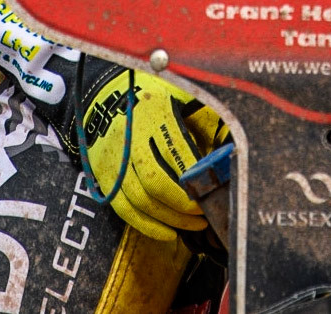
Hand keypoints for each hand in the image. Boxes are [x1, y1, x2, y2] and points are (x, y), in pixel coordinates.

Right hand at [81, 67, 226, 240]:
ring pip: (140, 200)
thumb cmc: (155, 101)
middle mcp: (129, 137)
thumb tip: (225, 153)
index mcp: (152, 113)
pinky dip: (148, 226)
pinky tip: (169, 232)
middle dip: (183, 204)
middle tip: (203, 213)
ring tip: (193, 225)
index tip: (212, 190)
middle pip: (155, 181)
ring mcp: (114, 160)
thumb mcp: (180, 97)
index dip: (194, 177)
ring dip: (170, 219)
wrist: (108, 98)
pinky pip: (124, 210)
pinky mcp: (104, 177)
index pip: (175, 152)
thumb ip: (201, 121)